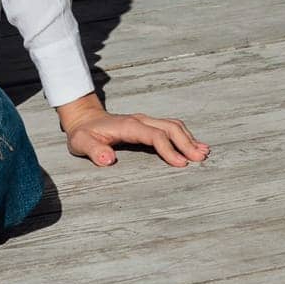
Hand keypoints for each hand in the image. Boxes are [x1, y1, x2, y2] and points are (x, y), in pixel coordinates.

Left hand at [56, 93, 210, 168]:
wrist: (83, 119)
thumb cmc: (83, 134)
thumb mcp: (80, 143)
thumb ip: (93, 150)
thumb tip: (107, 159)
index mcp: (127, 126)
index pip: (153, 135)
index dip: (168, 149)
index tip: (181, 164)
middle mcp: (140, 121)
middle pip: (169, 127)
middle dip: (186, 142)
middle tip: (201, 159)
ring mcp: (145, 121)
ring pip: (173, 126)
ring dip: (189, 138)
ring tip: (203, 153)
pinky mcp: (148, 125)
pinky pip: (170, 128)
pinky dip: (184, 136)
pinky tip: (194, 146)